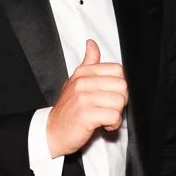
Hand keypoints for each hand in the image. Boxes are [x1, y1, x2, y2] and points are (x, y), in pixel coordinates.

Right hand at [46, 40, 127, 157]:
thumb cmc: (68, 109)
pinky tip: (104, 126)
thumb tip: (91, 44)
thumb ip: (88, 63)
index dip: (119, 85)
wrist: (52, 132)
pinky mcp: (86, 115)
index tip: (110, 95)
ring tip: (105, 118)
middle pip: (122, 86)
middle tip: (109, 108)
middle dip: (121, 100)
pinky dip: (112, 124)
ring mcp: (83, 98)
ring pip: (119, 102)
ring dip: (116, 114)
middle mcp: (83, 82)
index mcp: (83, 72)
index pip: (118, 70)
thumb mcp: (76, 81)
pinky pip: (114, 116)